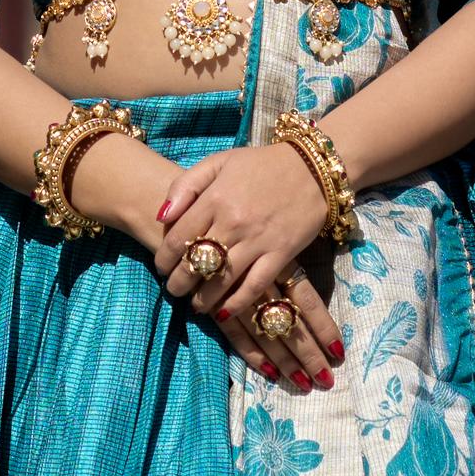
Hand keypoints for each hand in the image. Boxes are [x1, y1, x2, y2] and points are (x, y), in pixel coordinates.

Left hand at [149, 142, 347, 391]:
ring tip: (196, 305)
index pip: (177, 239)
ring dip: (203, 299)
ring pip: (221, 280)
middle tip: (175, 290)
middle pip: (195, 264)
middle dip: (179, 284)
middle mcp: (233, 222)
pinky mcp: (281, 254)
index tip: (162, 268)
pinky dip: (236, 304)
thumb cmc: (260, 165)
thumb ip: (185, 186)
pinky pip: (254, 287)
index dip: (164, 259)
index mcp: (214, 198)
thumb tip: (162, 217)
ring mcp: (258, 241)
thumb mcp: (218, 163)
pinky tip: (224, 313)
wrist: (312, 168)